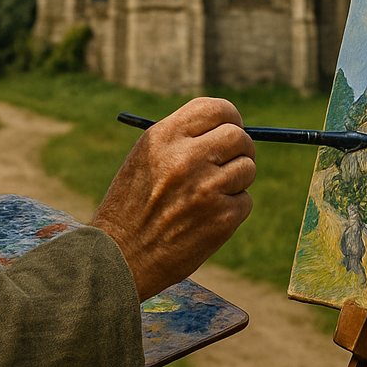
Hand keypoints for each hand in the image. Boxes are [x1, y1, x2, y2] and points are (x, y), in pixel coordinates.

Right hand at [90, 97, 255, 301]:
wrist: (118, 258)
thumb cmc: (130, 207)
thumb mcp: (145, 159)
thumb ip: (182, 139)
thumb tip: (227, 128)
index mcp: (164, 137)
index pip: (215, 108)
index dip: (230, 117)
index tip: (231, 127)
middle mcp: (187, 158)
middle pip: (238, 136)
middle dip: (240, 148)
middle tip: (231, 161)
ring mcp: (207, 188)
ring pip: (247, 169)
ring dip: (236, 181)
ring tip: (208, 196)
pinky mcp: (222, 218)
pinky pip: (244, 201)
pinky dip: (232, 210)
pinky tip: (206, 219)